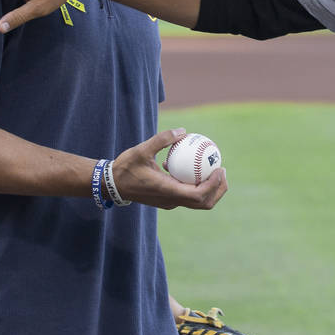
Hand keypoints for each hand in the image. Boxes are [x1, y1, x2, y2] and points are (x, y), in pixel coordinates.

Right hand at [112, 128, 227, 210]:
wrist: (112, 185)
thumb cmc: (125, 167)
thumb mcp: (142, 149)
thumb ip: (162, 139)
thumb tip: (183, 131)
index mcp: (168, 191)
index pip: (198, 195)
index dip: (214, 185)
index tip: (220, 169)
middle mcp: (171, 201)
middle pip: (204, 203)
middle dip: (218, 190)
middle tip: (222, 170)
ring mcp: (170, 203)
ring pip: (197, 202)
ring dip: (211, 189)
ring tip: (215, 170)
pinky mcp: (167, 200)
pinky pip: (188, 195)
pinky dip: (197, 185)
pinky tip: (194, 167)